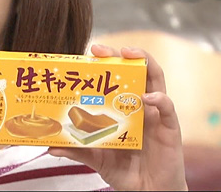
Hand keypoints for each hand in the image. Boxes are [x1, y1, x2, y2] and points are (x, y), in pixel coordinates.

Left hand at [48, 45, 187, 190]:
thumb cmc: (126, 171)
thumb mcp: (96, 157)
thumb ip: (77, 150)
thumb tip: (51, 146)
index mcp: (122, 109)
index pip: (115, 78)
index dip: (103, 64)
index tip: (86, 54)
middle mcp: (140, 106)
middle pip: (135, 71)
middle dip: (119, 54)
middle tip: (100, 49)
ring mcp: (156, 115)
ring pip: (156, 80)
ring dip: (145, 63)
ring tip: (129, 54)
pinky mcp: (170, 129)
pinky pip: (168, 109)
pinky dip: (160, 100)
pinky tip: (148, 97)